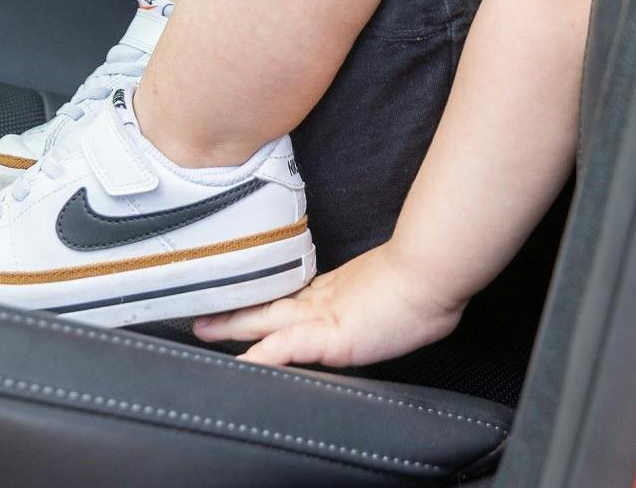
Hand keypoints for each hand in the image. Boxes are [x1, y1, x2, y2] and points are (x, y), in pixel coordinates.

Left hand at [193, 244, 465, 368]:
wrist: (431, 274)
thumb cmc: (425, 285)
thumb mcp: (393, 290)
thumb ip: (375, 296)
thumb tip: (383, 297)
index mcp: (337, 292)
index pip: (293, 297)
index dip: (267, 300)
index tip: (246, 299)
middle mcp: (322, 300)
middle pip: (269, 306)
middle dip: (236, 311)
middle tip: (204, 312)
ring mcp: (321, 316)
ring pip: (266, 321)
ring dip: (234, 327)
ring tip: (204, 329)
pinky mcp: (326, 334)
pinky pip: (284, 348)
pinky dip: (260, 357)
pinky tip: (241, 361)